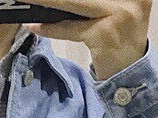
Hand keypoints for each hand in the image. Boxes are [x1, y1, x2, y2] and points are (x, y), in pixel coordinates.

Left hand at [24, 1, 150, 81]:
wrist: (130, 70)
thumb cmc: (119, 35)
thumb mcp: (114, 7)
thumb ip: (94, 0)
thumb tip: (57, 0)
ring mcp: (119, 13)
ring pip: (74, 3)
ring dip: (47, 3)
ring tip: (28, 1)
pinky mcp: (104, 34)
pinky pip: (70, 28)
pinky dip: (51, 28)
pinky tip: (35, 26)